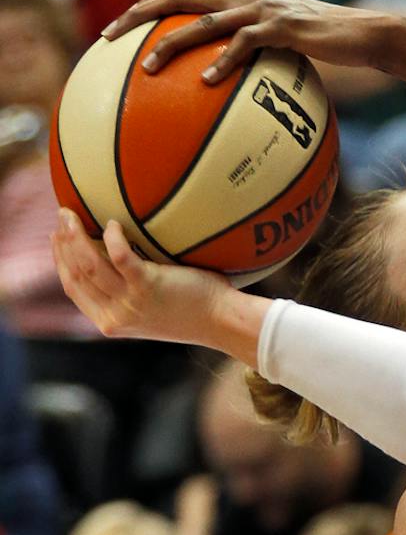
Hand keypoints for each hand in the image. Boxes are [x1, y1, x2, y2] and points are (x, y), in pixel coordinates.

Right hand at [51, 210, 248, 348]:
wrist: (221, 321)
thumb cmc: (192, 309)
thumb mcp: (148, 309)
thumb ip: (126, 294)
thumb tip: (112, 259)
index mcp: (109, 322)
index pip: (73, 288)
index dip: (60, 260)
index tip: (56, 237)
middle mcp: (115, 315)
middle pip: (76, 273)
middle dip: (63, 242)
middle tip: (62, 215)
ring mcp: (131, 302)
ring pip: (89, 265)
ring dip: (76, 236)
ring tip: (74, 213)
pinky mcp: (149, 287)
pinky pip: (121, 257)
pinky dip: (113, 238)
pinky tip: (115, 223)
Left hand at [101, 0, 397, 82]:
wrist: (366, 32)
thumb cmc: (328, 44)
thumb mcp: (284, 41)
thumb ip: (254, 48)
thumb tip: (226, 79)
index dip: (144, 8)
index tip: (114, 31)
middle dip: (137, 16)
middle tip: (106, 38)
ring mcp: (263, 8)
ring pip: (204, 21)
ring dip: (171, 43)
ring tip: (147, 69)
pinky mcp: (283, 27)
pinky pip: (244, 44)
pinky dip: (222, 62)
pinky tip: (205, 82)